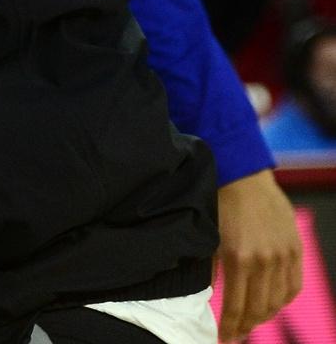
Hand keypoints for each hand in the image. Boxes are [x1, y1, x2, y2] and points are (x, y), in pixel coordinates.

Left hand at [215, 168, 300, 339]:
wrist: (242, 175)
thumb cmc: (217, 203)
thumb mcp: (207, 237)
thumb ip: (210, 268)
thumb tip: (208, 295)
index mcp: (238, 258)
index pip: (237, 306)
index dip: (230, 327)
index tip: (223, 338)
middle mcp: (264, 260)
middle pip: (260, 308)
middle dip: (247, 326)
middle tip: (236, 335)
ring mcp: (283, 255)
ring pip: (279, 300)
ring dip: (266, 315)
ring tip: (252, 322)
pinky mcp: (295, 248)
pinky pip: (294, 284)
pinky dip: (284, 299)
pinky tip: (273, 304)